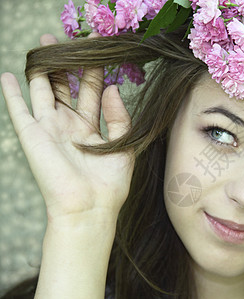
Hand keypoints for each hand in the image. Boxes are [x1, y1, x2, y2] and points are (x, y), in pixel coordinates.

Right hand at [1, 34, 133, 227]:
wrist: (90, 209)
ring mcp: (50, 129)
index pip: (92, 89)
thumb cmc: (110, 184)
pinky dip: (11, 93)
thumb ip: (119, 116)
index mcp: (91, 127)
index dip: (95, 68)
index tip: (100, 46)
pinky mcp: (32, 136)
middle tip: (69, 38)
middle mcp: (69, 124)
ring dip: (42, 68)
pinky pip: (18, 110)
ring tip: (44, 44)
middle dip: (67, 62)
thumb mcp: (124, 145)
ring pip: (43, 90)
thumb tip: (112, 87)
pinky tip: (7, 74)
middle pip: (66, 85)